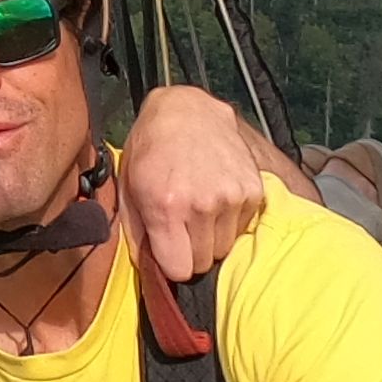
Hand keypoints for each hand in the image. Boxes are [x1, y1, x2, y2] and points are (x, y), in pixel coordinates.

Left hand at [115, 86, 271, 281]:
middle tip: (183, 224)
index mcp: (166, 206)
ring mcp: (231, 197)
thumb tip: (150, 271)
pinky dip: (230, 220)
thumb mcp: (129, 187)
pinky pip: (242, 228)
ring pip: (224, 247)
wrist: (186, 110)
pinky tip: (216, 195)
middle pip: (203, 262)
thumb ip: (137, 234)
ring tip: (199, 206)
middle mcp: (202, 204)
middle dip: (191, 250)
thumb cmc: (151, 148)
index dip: (172, 263)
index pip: (180, 270)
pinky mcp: (253, 190)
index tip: (169, 249)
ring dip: (211, 235)